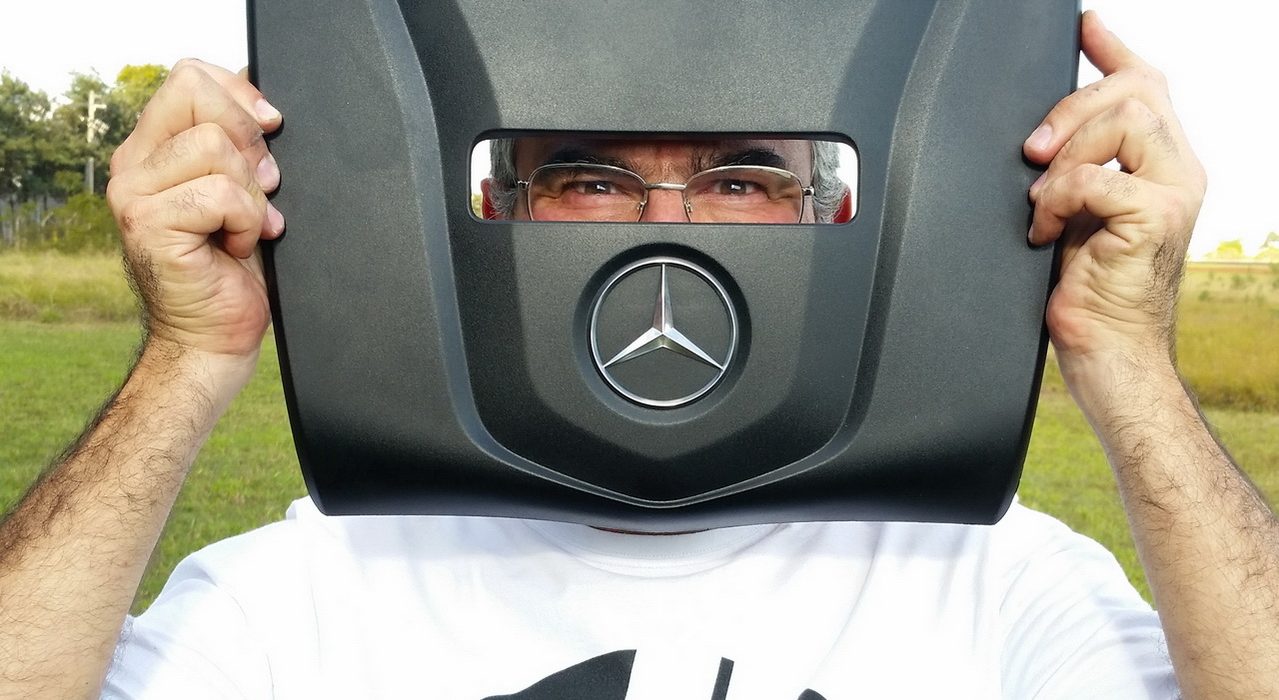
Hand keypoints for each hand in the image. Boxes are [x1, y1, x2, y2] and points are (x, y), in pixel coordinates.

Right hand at [106, 59, 283, 370]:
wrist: (216, 338)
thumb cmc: (237, 270)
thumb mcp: (247, 192)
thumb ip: (244, 146)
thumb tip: (267, 105)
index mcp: (155, 147)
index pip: (191, 75)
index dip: (240, 95)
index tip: (271, 130)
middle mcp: (135, 164)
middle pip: (198, 94)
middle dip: (250, 139)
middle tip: (263, 188)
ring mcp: (134, 193)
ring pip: (215, 147)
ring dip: (252, 192)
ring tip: (247, 227)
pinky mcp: (147, 224)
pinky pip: (221, 194)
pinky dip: (247, 222)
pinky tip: (238, 248)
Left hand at [1024, 11, 1205, 403]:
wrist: (1109, 357)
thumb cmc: (1088, 297)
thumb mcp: (1074, 218)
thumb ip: (1072, 172)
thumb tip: (1038, 140)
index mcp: (1160, 167)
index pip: (1148, 86)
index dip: (1113, 49)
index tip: (1084, 25)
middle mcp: (1176, 172)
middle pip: (1132, 89)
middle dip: (1069, 108)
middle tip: (1032, 152)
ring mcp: (1173, 194)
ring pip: (1123, 119)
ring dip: (1065, 155)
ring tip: (1043, 202)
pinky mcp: (1156, 220)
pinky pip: (1095, 178)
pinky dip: (1058, 200)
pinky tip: (1047, 232)